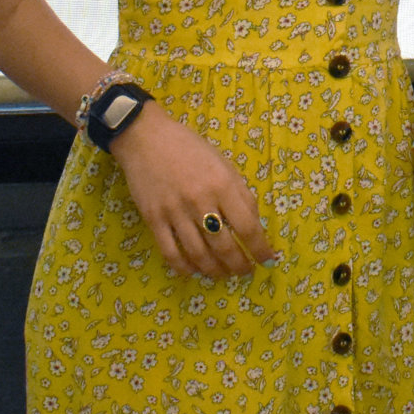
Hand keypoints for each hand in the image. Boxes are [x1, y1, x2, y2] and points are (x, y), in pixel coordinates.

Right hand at [107, 105, 276, 277]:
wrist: (146, 138)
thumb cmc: (190, 149)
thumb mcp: (223, 164)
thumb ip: (240, 193)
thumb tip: (254, 225)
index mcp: (222, 185)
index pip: (247, 227)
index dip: (260, 248)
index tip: (267, 259)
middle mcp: (200, 201)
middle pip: (224, 246)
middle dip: (239, 265)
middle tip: (246, 272)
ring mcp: (175, 212)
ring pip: (199, 254)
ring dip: (215, 271)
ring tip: (224, 274)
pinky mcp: (153, 219)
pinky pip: (170, 252)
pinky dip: (184, 268)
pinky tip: (194, 271)